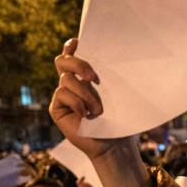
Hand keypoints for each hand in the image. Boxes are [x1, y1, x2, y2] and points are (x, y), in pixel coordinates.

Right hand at [50, 39, 149, 186]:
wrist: (115, 144)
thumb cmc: (122, 118)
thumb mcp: (121, 93)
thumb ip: (114, 75)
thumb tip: (129, 54)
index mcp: (86, 76)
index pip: (73, 54)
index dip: (72, 46)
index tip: (77, 43)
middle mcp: (73, 83)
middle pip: (63, 61)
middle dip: (78, 63)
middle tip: (94, 77)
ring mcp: (64, 95)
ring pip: (66, 79)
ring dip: (85, 93)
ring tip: (99, 110)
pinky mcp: (57, 108)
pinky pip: (61, 94)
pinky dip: (77, 102)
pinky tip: (86, 115)